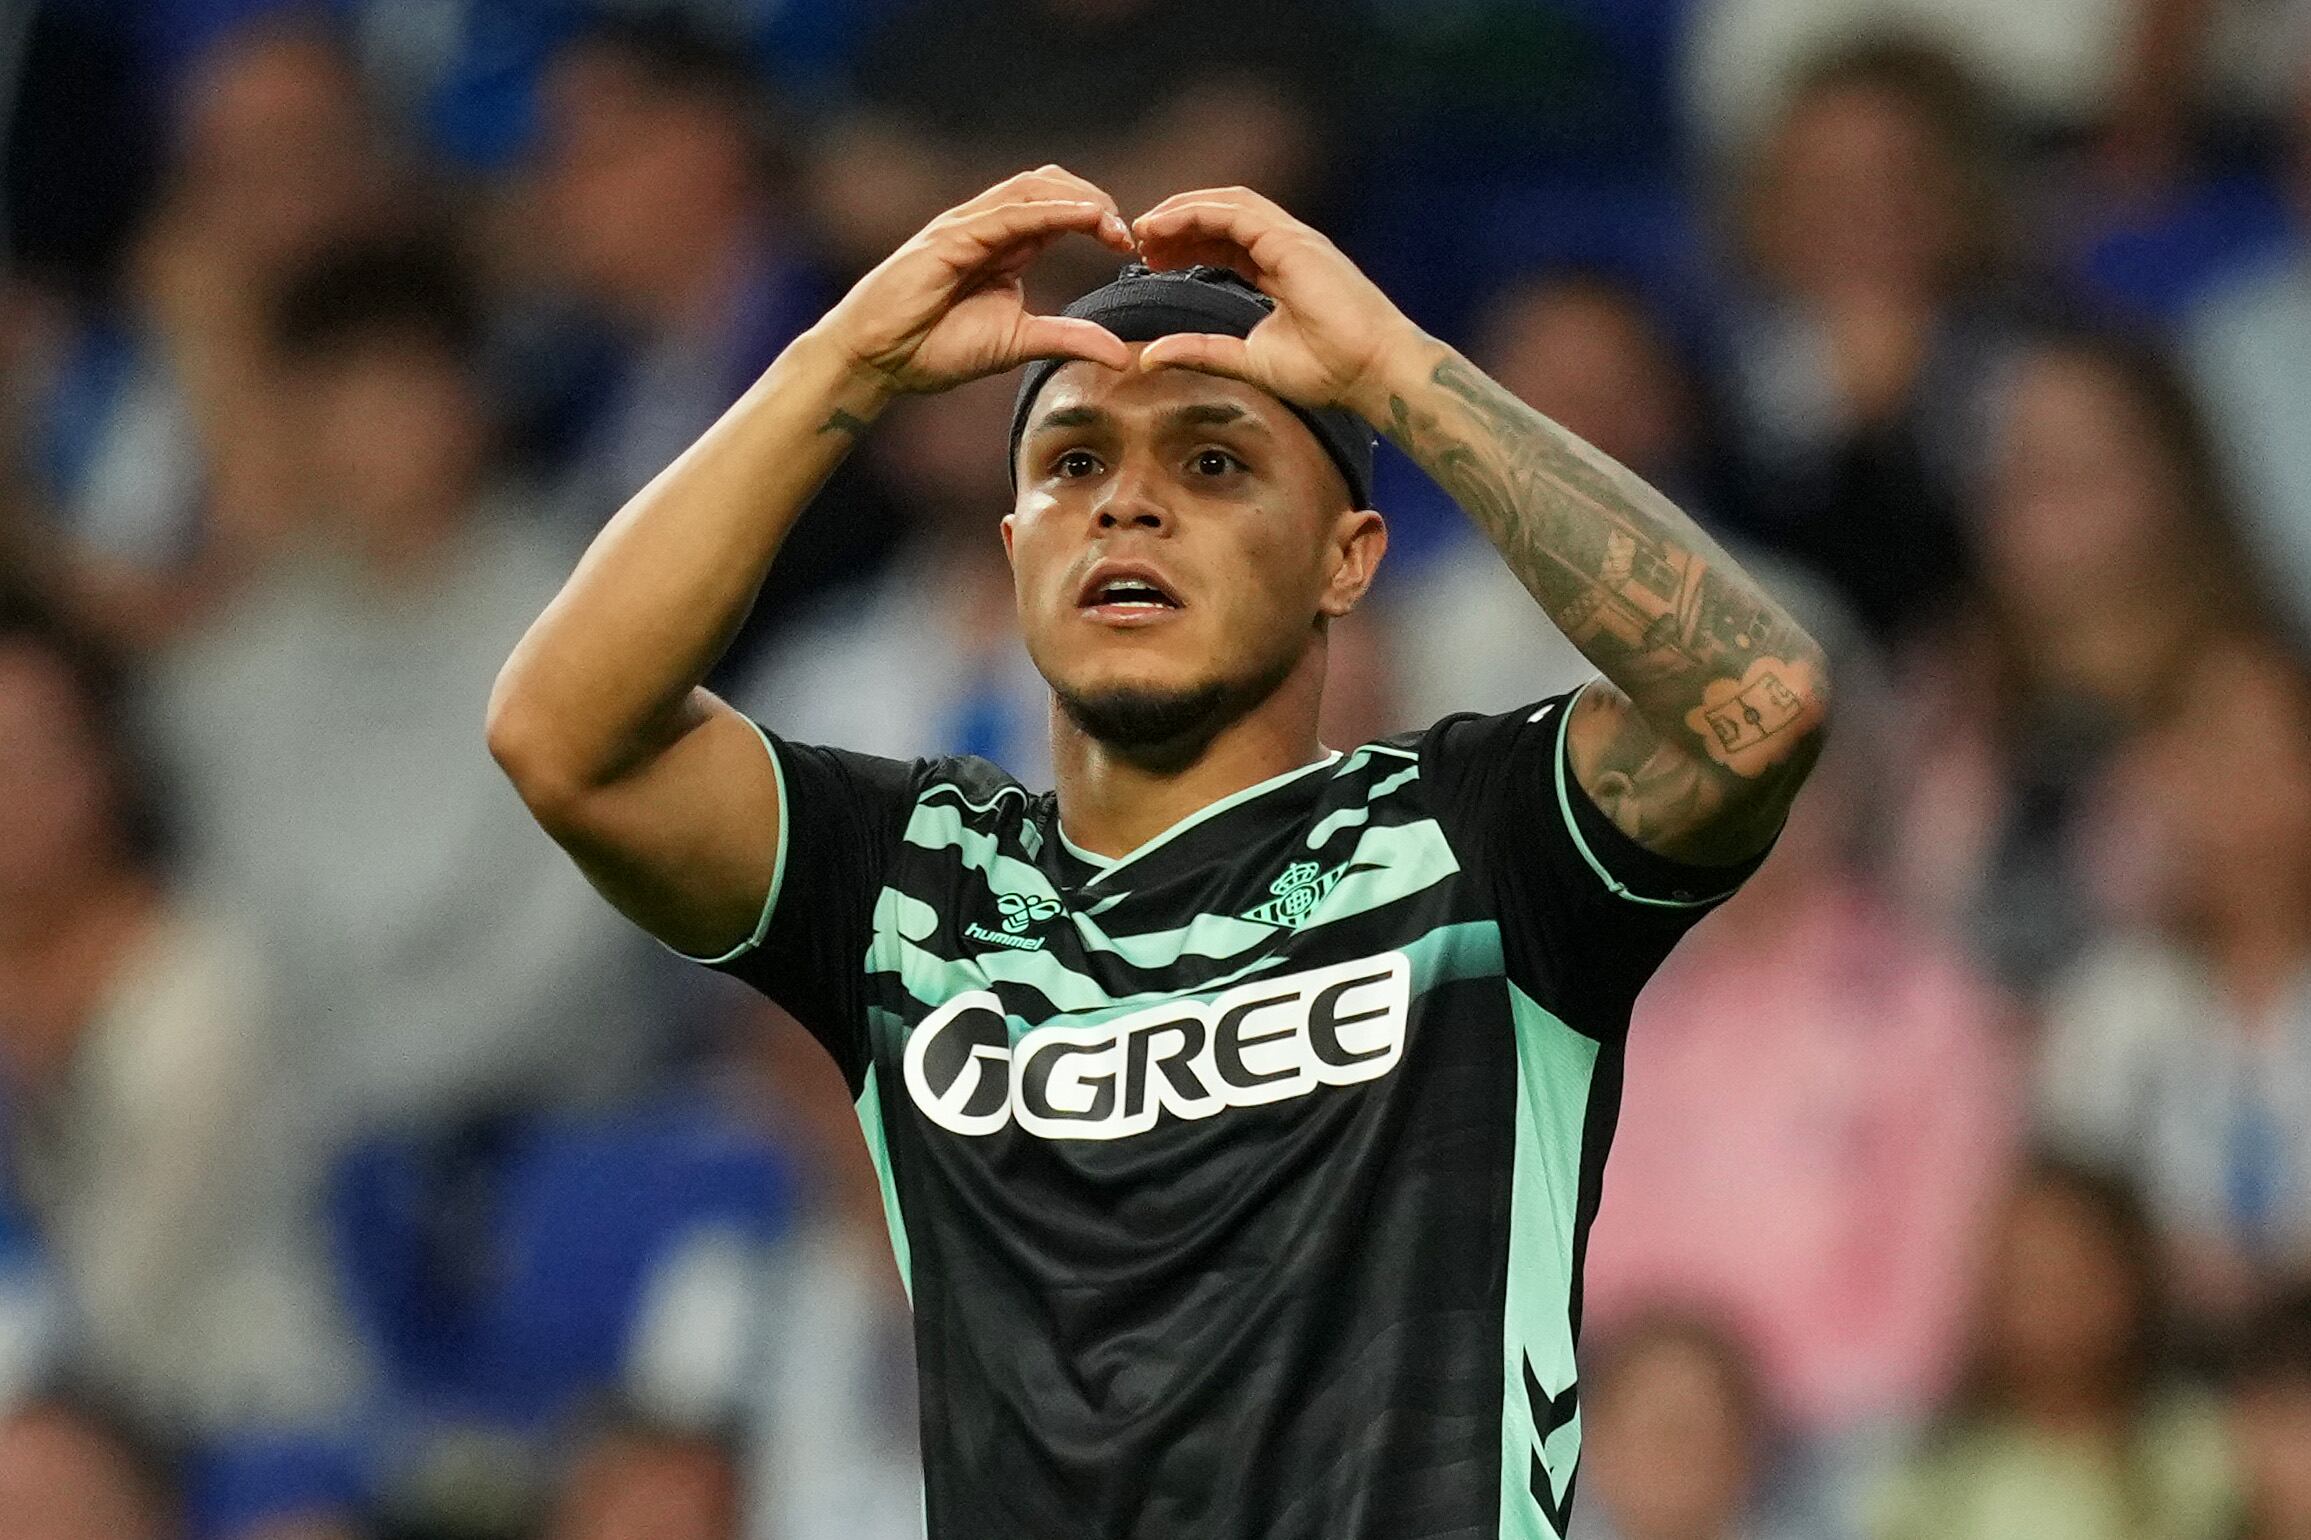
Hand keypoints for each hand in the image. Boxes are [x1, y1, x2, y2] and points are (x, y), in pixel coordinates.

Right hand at [812, 165, 1136, 396]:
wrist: (879, 359)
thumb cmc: (935, 347)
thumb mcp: (1020, 343)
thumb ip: (1069, 339)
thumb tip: (1121, 354)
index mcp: (1005, 245)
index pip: (1059, 209)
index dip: (1098, 218)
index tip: (1129, 246)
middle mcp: (988, 226)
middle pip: (1049, 185)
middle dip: (1094, 200)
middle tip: (1126, 234)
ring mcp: (967, 226)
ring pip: (1032, 189)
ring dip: (1078, 200)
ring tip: (1112, 223)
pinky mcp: (951, 237)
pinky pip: (1008, 214)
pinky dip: (1050, 212)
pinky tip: (1084, 218)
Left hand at [1131, 186, 1422, 425]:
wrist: (1371, 371)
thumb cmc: (1327, 370)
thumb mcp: (1249, 360)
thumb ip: (1202, 351)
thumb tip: (1151, 356)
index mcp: (1280, 268)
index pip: (1225, 242)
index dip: (1186, 244)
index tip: (1151, 258)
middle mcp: (1286, 245)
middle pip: (1222, 216)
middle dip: (1178, 222)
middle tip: (1138, 238)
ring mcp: (1292, 238)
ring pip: (1227, 204)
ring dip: (1182, 210)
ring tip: (1145, 227)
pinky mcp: (1292, 241)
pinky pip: (1235, 214)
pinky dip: (1196, 214)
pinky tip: (1164, 227)